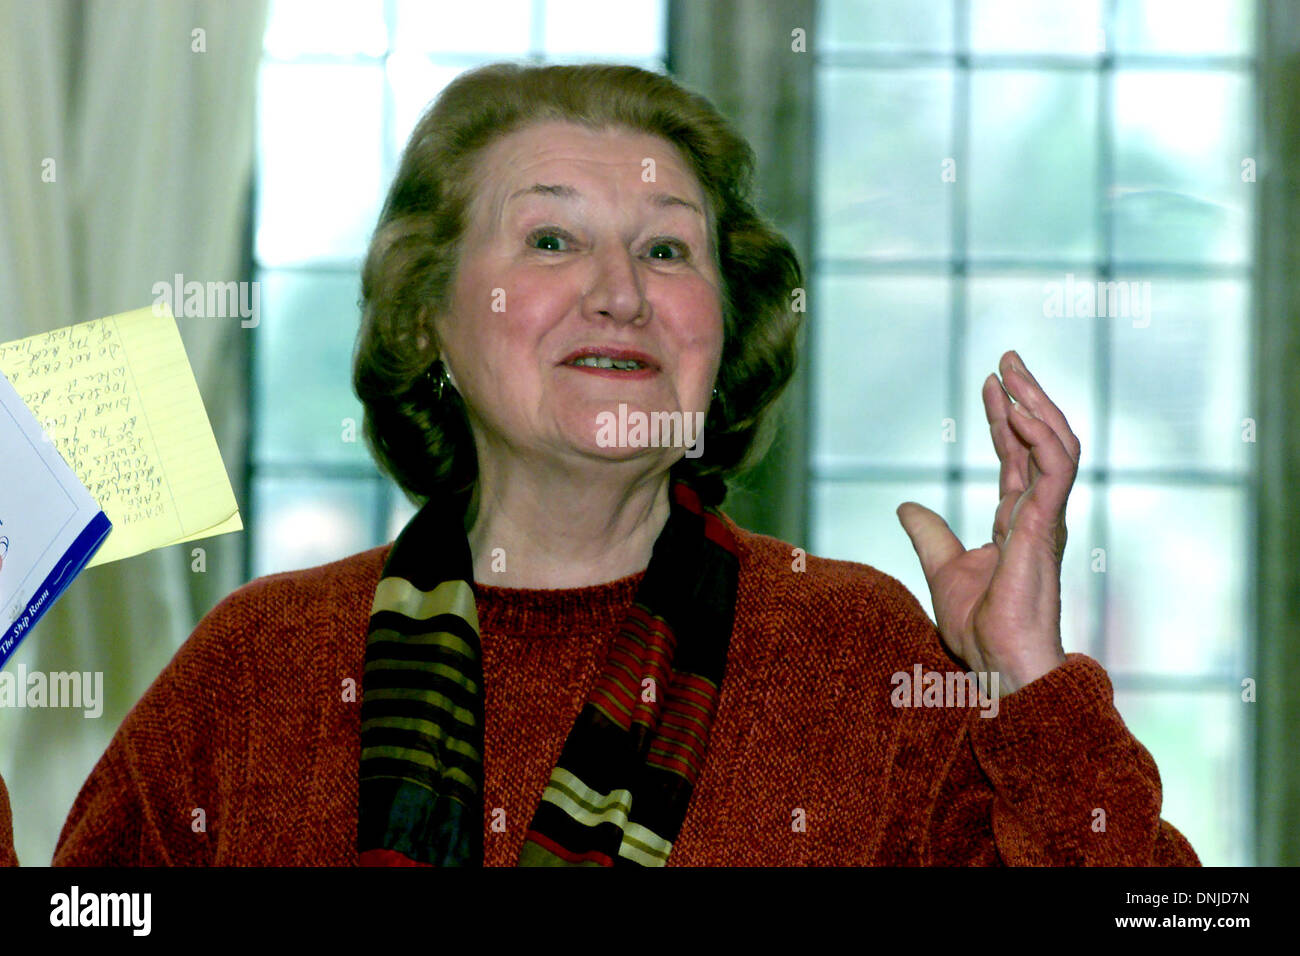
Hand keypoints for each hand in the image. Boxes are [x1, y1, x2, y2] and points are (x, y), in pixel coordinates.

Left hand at [896, 350, 1080, 694]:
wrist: (996, 663)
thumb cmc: (980, 629)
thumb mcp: (942, 568)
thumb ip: (929, 534)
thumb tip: (905, 506)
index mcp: (1016, 520)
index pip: (1014, 456)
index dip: (1003, 418)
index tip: (989, 382)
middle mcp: (1036, 513)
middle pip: (1038, 440)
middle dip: (1025, 395)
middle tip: (1006, 357)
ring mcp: (1044, 518)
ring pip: (1056, 444)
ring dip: (1036, 403)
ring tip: (1011, 370)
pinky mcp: (1044, 526)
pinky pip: (1054, 469)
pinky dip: (1040, 436)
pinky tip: (1018, 410)